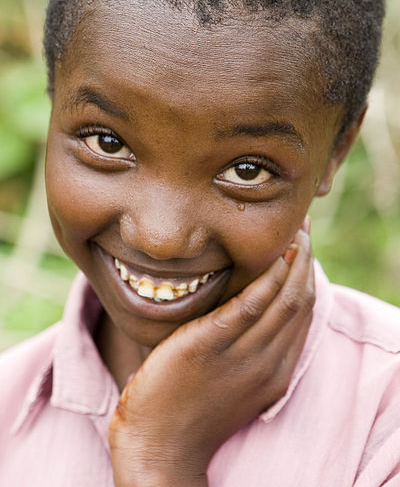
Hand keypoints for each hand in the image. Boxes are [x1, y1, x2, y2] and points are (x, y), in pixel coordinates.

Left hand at [109, 226, 313, 486]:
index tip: (304, 250)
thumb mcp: (233, 382)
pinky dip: (268, 278)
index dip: (308, 278)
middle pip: (300, 303)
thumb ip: (247, 350)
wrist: (159, 445)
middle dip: (307, 263)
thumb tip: (251, 312)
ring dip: (294, 262)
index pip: (303, 315)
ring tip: (295, 232)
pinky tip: (274, 255)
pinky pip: (250, 305)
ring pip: (284, 300)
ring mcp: (241, 355)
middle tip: (304, 230)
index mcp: (275, 372)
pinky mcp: (211, 344)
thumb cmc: (190, 408)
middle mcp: (267, 363)